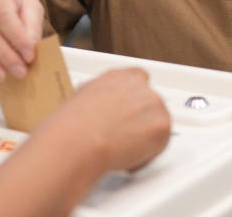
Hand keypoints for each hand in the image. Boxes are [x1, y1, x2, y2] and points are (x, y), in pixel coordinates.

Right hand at [0, 68, 170, 216]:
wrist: (77, 138)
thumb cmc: (70, 124)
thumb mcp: (81, 98)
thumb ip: (98, 98)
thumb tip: (93, 108)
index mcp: (119, 75)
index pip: (138, 82)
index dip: (132, 103)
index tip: (126, 116)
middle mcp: (140, 84)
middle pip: (150, 104)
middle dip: (139, 121)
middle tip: (122, 138)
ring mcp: (153, 103)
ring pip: (157, 123)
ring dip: (144, 137)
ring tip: (121, 149)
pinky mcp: (162, 124)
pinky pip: (161, 143)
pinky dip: (147, 154)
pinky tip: (127, 156)